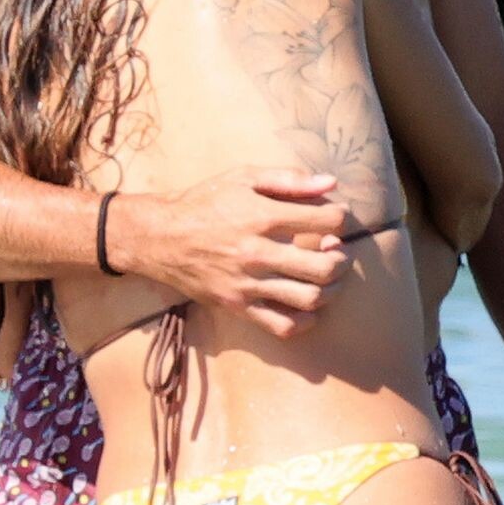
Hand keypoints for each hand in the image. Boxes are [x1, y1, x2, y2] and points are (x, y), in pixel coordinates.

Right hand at [115, 166, 351, 337]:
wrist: (160, 237)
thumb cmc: (205, 202)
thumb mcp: (243, 178)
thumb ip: (289, 179)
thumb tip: (330, 183)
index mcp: (262, 216)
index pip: (325, 221)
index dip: (340, 217)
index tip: (336, 217)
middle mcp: (258, 253)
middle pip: (325, 267)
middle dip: (343, 259)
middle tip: (339, 252)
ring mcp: (248, 284)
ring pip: (309, 299)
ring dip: (331, 290)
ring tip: (328, 278)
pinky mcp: (238, 306)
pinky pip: (282, 326)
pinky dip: (305, 321)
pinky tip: (307, 306)